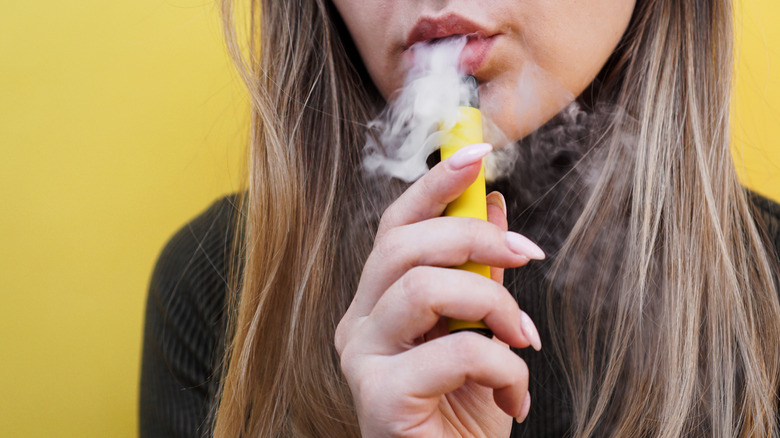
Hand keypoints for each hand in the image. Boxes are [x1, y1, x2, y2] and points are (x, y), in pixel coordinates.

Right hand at [335, 143, 544, 436]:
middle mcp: (358, 323)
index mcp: (378, 302)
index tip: (478, 151)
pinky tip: (512, 396)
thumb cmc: (465, 414)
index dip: (435, 184)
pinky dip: (503, 366)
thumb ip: (479, 272)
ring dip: (493, 304)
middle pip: (402, 244)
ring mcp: (361, 359)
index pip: (396, 225)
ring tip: (525, 340)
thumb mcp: (483, 332)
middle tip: (528, 256)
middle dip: (474, 237)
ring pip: (422, 287)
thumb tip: (494, 205)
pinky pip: (454, 349)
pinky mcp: (378, 398)